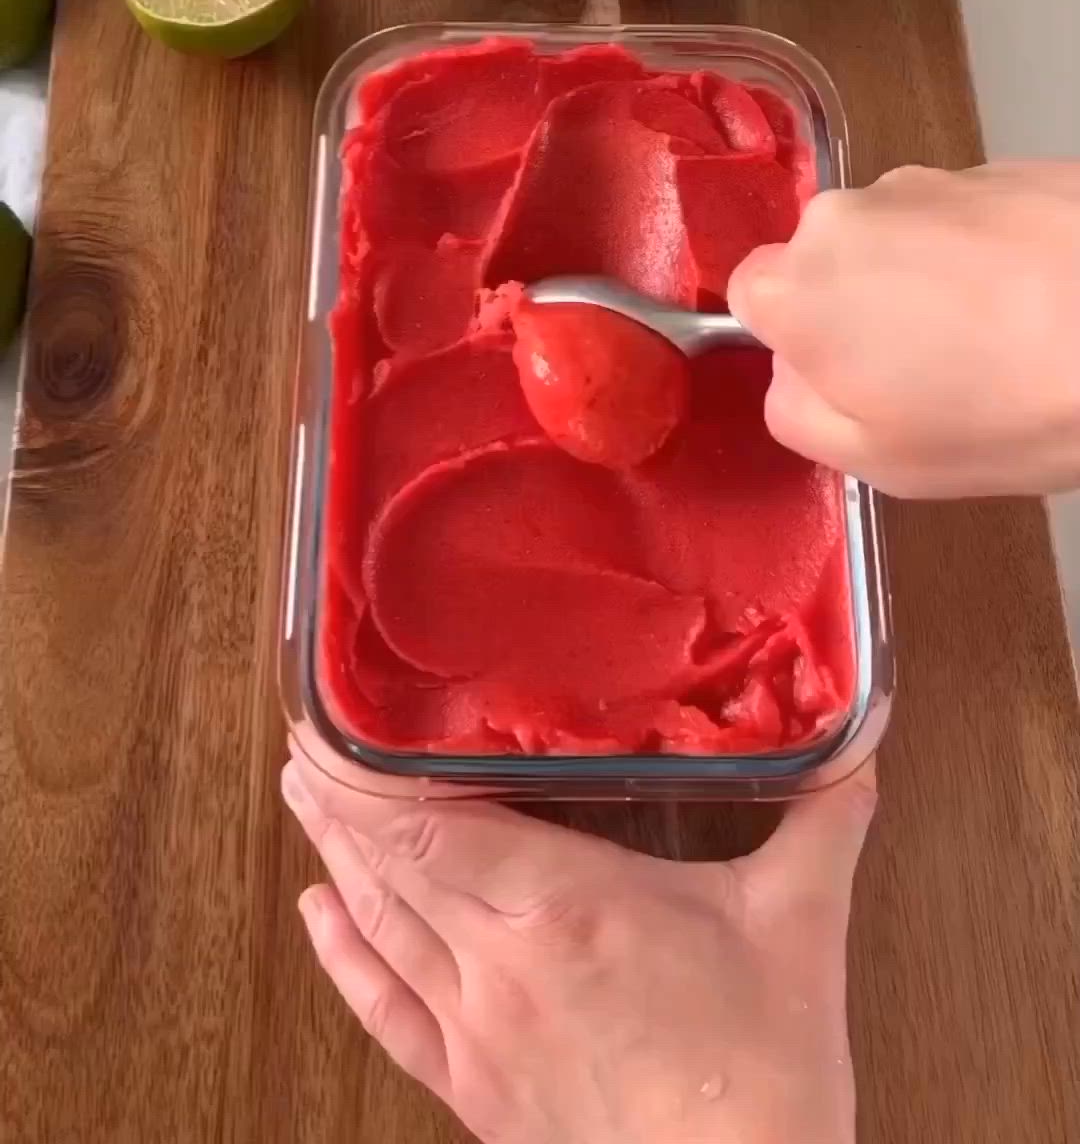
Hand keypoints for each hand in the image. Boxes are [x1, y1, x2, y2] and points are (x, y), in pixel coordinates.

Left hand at [282, 746, 874, 1143]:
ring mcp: (479, 1034)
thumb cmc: (763, 1074)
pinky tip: (319, 921)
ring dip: (333, 859)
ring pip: (379, 928)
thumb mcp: (800, 920)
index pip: (424, 826)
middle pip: (387, 866)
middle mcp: (498, 965)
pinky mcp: (480, 1093)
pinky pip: (388, 1015)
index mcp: (560, 906)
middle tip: (304, 741)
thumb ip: (823, 816)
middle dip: (336, 799)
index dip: (362, 775)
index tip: (329, 724)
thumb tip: (856, 745)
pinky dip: (345, 960)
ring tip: (300, 799)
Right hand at [728, 161, 1079, 497]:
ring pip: (898, 241)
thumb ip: (803, 415)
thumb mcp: (884, 460)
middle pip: (828, 264)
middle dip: (867, 311)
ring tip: (1002, 340)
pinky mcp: (996, 168)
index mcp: (795, 288)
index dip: (803, 345)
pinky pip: (964, 222)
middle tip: (936, 372)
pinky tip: (1038, 305)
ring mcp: (922, 182)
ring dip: (931, 284)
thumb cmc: (1012, 405)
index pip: (750, 300)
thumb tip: (794, 378)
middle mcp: (843, 216)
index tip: (859, 381)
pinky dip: (987, 258)